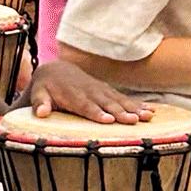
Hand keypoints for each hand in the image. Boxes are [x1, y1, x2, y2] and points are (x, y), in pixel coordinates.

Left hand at [28, 59, 155, 123]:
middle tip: (134, 120)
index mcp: (72, 94)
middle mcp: (89, 90)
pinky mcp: (108, 91)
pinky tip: (152, 111)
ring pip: (119, 99)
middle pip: (106, 103)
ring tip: (148, 116)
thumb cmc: (46, 87)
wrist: (56, 70)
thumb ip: (39, 103)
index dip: (96, 112)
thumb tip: (41, 113)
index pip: (85, 105)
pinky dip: (138, 104)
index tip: (108, 120)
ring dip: (134, 108)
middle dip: (120, 111)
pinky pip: (124, 98)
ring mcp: (100, 89)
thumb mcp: (38, 93)